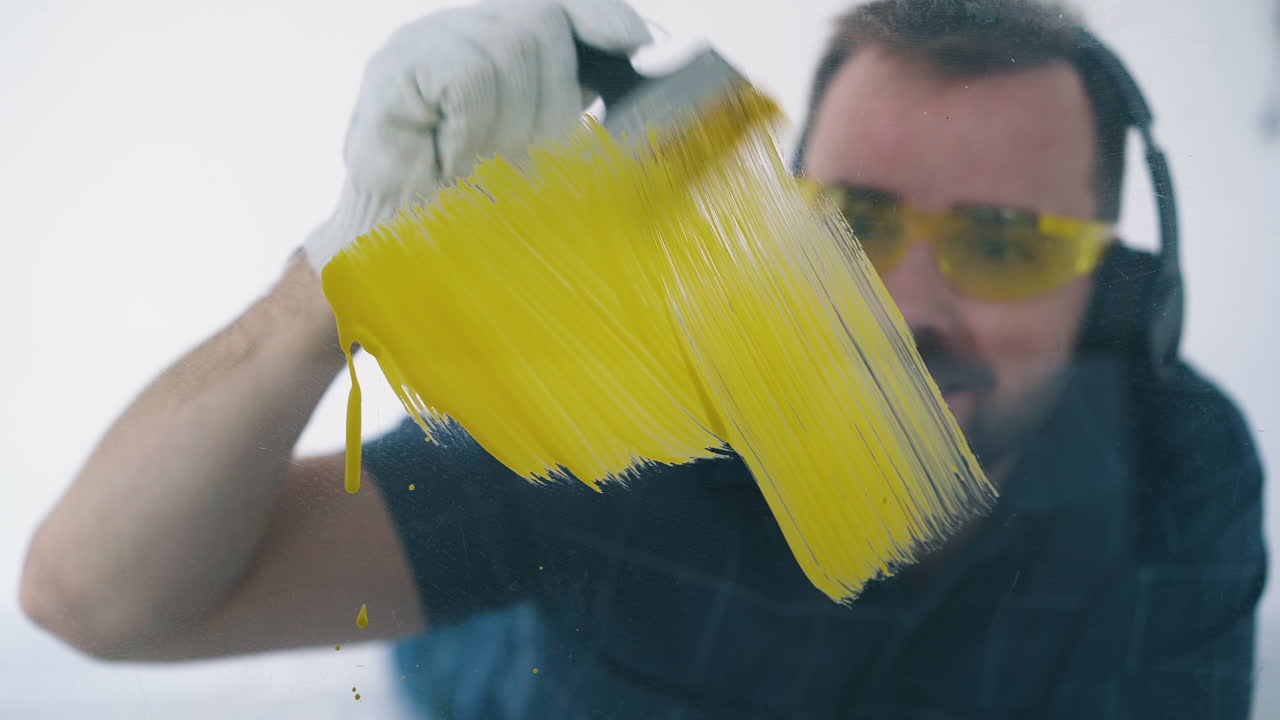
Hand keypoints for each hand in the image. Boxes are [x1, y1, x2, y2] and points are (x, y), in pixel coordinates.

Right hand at [304, 0, 651, 270]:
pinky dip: (473, 127)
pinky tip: (454, 158)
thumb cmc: (468, 204)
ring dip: (510, 123)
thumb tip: (637, 74)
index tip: (638, 46)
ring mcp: (425, 42)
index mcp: (501, 43)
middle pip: (542, 23)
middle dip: (551, 99)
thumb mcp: (540, 148)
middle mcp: (464, 30)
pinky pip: (466, 75)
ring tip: (482, 165)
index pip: (562, 6)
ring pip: (509, 47)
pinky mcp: (394, 68)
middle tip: (526, 157)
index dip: (602, 19)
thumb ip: (575, 104)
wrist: (397, 247)